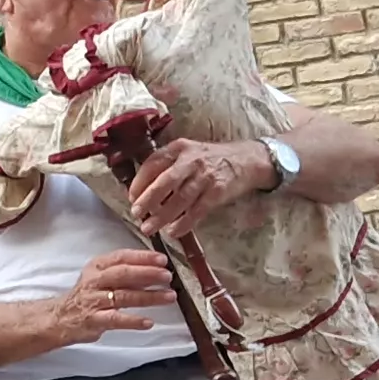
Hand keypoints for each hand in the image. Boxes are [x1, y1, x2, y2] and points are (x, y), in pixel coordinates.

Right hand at [49, 249, 176, 342]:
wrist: (60, 318)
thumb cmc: (87, 296)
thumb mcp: (101, 278)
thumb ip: (125, 274)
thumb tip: (155, 271)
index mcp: (97, 266)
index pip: (121, 257)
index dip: (143, 257)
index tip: (162, 259)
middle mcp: (94, 281)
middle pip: (123, 274)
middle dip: (148, 273)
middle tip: (167, 276)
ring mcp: (93, 301)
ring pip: (123, 296)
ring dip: (148, 296)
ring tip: (169, 296)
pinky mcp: (94, 320)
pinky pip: (116, 319)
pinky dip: (133, 321)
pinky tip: (149, 322)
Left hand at [128, 137, 278, 240]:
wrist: (246, 160)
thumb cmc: (211, 159)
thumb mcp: (188, 153)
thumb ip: (168, 166)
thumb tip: (143, 190)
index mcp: (179, 148)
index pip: (153, 163)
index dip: (140, 181)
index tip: (131, 196)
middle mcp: (191, 160)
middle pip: (165, 181)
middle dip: (148, 199)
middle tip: (136, 213)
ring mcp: (205, 176)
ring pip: (180, 199)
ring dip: (162, 216)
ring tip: (149, 228)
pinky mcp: (217, 192)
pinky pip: (197, 211)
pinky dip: (184, 223)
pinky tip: (173, 231)